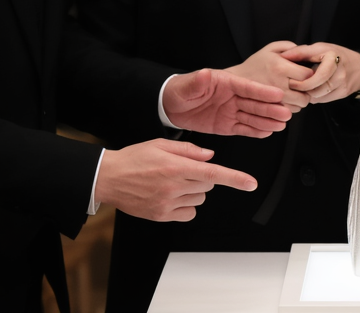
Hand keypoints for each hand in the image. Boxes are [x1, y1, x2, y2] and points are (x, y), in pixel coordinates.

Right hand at [96, 139, 257, 221]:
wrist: (108, 178)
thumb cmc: (133, 159)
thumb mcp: (161, 144)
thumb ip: (188, 149)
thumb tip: (209, 156)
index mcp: (176, 166)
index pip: (213, 174)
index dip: (235, 179)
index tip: (251, 184)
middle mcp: (173, 186)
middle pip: (208, 185)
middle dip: (202, 177)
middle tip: (184, 171)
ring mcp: (167, 203)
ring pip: (199, 199)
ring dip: (194, 191)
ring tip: (173, 183)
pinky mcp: (161, 216)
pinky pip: (188, 213)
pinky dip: (186, 205)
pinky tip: (171, 196)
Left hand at [162, 68, 291, 137]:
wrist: (170, 107)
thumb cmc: (179, 91)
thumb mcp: (186, 86)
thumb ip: (197, 81)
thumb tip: (204, 74)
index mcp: (225, 83)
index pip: (248, 87)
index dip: (263, 91)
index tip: (278, 93)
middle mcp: (232, 97)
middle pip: (255, 103)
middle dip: (271, 108)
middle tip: (286, 113)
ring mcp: (231, 111)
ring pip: (253, 117)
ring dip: (268, 120)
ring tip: (282, 124)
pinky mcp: (227, 125)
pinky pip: (244, 129)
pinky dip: (256, 131)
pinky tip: (268, 131)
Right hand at [223, 40, 311, 112]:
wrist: (236, 80)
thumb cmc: (256, 63)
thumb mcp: (271, 49)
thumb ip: (290, 47)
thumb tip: (306, 52)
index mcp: (280, 68)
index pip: (308, 75)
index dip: (311, 75)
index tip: (306, 73)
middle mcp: (278, 85)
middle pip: (306, 95)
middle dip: (308, 91)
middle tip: (303, 86)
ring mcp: (274, 101)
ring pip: (299, 106)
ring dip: (300, 101)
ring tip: (293, 92)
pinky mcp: (270, 110)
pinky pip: (290, 112)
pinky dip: (291, 107)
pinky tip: (286, 99)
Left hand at [282, 43, 359, 103]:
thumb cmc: (336, 55)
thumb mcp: (320, 48)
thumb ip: (302, 52)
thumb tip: (282, 56)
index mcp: (331, 55)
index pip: (313, 70)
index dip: (300, 78)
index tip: (290, 79)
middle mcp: (339, 69)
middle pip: (315, 86)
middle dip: (302, 88)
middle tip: (293, 86)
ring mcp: (342, 82)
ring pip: (318, 94)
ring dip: (307, 94)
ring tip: (301, 89)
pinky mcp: (343, 92)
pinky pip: (323, 99)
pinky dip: (315, 97)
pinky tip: (311, 91)